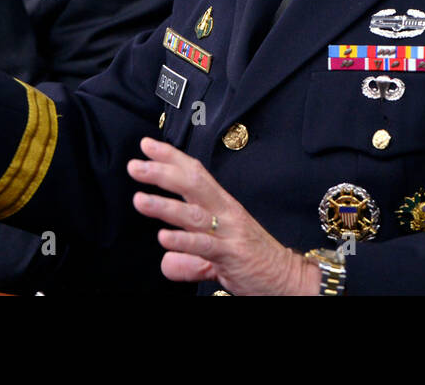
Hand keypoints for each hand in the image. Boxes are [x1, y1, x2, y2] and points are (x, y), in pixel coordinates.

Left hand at [128, 137, 319, 294]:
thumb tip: (166, 262)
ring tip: (139, 200)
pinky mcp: (231, 255)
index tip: (147, 145)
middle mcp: (226, 213)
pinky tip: (164, 238)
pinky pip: (204, 246)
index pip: (195, 174)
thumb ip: (190, 258)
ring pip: (193, 214)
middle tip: (135, 166)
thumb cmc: (254, 262)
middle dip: (162, 172)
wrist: (289, 279)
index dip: (171, 157)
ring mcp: (229, 233)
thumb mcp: (216, 257)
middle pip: (192, 184)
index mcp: (223, 205)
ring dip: (164, 206)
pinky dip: (183, 241)